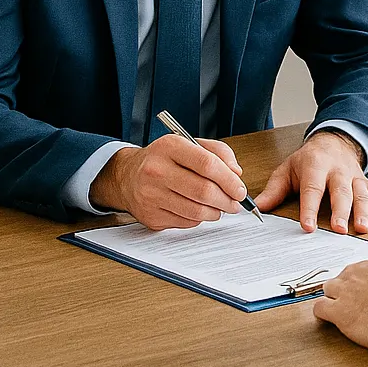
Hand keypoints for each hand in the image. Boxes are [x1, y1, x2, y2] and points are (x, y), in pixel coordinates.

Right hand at [91, 135, 247, 229]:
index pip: (207, 164)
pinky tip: (200, 210)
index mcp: (169, 147)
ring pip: (196, 211)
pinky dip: (199, 218)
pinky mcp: (151, 216)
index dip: (229, 180)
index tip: (240, 189)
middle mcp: (157, 170)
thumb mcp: (189, 144)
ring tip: (220, 207)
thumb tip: (236, 173)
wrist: (127, 176)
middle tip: (235, 203)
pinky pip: (186, 222)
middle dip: (227, 200)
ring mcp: (151, 195)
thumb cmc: (163, 159)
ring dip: (216, 212)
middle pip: (203, 191)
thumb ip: (218, 153)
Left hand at [255, 130, 367, 233]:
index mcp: (315, 166)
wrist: (333, 141)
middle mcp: (337, 170)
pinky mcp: (365, 182)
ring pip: (360, 193)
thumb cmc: (310, 160)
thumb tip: (258, 207)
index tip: (308, 226)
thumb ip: (274, 189)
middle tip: (339, 229)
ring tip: (361, 228)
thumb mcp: (288, 169)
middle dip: (341, 211)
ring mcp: (353, 176)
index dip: (310, 208)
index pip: (312, 189)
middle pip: (340, 191)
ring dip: (362, 211)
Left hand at [314, 247, 367, 349]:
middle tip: (361, 301)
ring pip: (330, 286)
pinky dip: (323, 312)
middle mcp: (364, 268)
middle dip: (352, 286)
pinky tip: (329, 318)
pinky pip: (320, 307)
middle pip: (349, 272)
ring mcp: (348, 288)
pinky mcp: (339, 309)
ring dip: (335, 296)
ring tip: (342, 308)